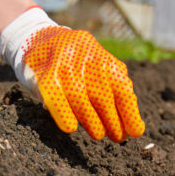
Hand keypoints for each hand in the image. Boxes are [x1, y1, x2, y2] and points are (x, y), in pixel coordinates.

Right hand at [0, 7, 144, 142]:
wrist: (39, 38)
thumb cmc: (76, 63)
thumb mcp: (98, 67)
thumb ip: (112, 87)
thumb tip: (130, 121)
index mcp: (102, 58)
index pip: (122, 89)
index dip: (129, 113)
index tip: (135, 132)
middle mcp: (86, 60)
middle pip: (103, 97)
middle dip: (113, 122)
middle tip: (117, 137)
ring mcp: (64, 66)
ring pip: (81, 100)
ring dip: (92, 122)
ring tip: (99, 134)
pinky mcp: (45, 74)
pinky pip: (56, 98)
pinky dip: (65, 115)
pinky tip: (71, 128)